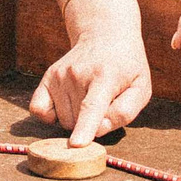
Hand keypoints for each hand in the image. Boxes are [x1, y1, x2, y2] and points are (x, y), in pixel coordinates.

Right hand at [29, 0, 152, 144]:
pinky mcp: (48, 77)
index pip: (92, 106)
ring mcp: (60, 74)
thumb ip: (125, 112)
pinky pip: (39, 110)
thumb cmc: (126, 68)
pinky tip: (67, 104)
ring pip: (62, 121)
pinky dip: (51, 115)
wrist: (105, 36)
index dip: (84, 128)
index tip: (76, 144)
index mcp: (105, 76)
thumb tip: (99, 129)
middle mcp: (78, 74)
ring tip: (90, 97)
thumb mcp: (141, 88)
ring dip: (76, 119)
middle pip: (77, 122)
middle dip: (90, 125)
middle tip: (103, 104)